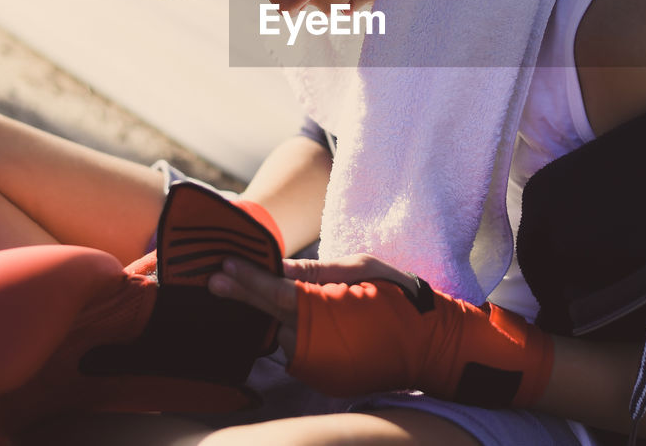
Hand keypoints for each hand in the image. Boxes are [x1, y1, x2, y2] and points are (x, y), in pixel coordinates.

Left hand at [208, 253, 414, 357]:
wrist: (432, 346)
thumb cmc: (399, 298)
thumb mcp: (361, 269)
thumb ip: (316, 270)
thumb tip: (277, 267)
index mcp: (326, 311)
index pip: (276, 295)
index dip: (248, 281)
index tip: (222, 268)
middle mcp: (316, 344)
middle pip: (268, 319)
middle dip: (242, 298)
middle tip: (213, 281)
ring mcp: (318, 367)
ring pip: (279, 338)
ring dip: (265, 318)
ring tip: (240, 294)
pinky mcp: (322, 378)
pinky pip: (295, 352)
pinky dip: (286, 334)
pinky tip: (275, 318)